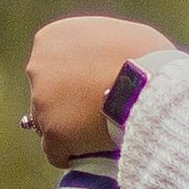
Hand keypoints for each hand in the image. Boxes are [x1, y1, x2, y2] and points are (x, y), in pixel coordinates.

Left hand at [24, 13, 171, 162]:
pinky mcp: (52, 135)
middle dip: (67, 105)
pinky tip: (93, 152)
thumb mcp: (115, 34)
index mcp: (50, 38)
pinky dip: (73, 155)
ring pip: (49, 124)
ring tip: (100, 132)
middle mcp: (37, 67)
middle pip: (46, 95)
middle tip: (96, 112)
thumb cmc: (146, 55)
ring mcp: (41, 102)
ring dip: (70, 130)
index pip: (51, 65)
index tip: (92, 90)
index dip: (73, 81)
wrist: (151, 84)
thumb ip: (97, 47)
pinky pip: (57, 152)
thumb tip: (102, 62)